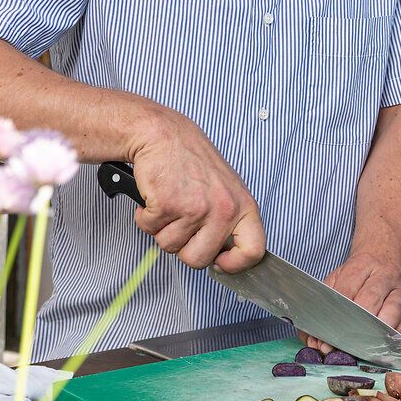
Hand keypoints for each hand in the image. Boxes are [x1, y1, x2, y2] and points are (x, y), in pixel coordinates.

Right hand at [126, 106, 264, 274]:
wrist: (164, 135)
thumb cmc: (192, 163)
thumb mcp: (226, 190)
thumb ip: (229, 222)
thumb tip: (225, 256)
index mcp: (243, 206)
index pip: (253, 250)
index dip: (235, 265)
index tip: (220, 263)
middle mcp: (224, 209)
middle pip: (199, 260)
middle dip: (183, 248)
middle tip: (181, 224)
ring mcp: (196, 208)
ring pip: (170, 247)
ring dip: (162, 229)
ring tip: (170, 202)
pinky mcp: (168, 204)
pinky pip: (150, 229)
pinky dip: (146, 216)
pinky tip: (157, 196)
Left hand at [308, 250, 400, 352]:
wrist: (385, 262)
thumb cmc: (358, 277)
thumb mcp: (338, 279)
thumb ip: (324, 305)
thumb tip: (314, 339)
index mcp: (363, 264)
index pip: (347, 288)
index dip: (336, 312)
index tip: (325, 333)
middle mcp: (385, 275)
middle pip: (370, 298)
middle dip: (354, 323)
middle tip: (341, 342)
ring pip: (392, 310)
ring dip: (376, 329)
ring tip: (363, 344)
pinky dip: (392, 337)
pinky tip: (380, 345)